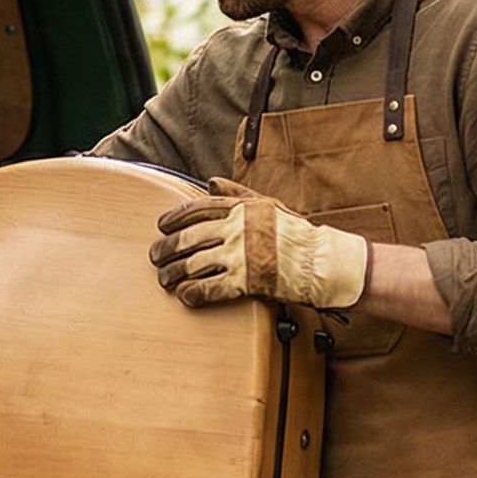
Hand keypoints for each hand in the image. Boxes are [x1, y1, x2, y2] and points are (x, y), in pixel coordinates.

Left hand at [149, 178, 370, 310]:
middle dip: (166, 249)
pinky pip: (209, 289)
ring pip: (193, 264)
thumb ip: (238, 192)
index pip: (197, 209)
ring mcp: (240, 255)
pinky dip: (192, 293)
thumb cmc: (297, 235)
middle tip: (155, 257)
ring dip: (173, 273)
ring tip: (164, 280)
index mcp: (241, 208)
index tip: (161, 226)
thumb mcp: (268, 205)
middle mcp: (236, 229)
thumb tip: (211, 180)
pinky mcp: (245, 281)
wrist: (321, 262)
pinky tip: (185, 296)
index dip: (174, 218)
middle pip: (188, 237)